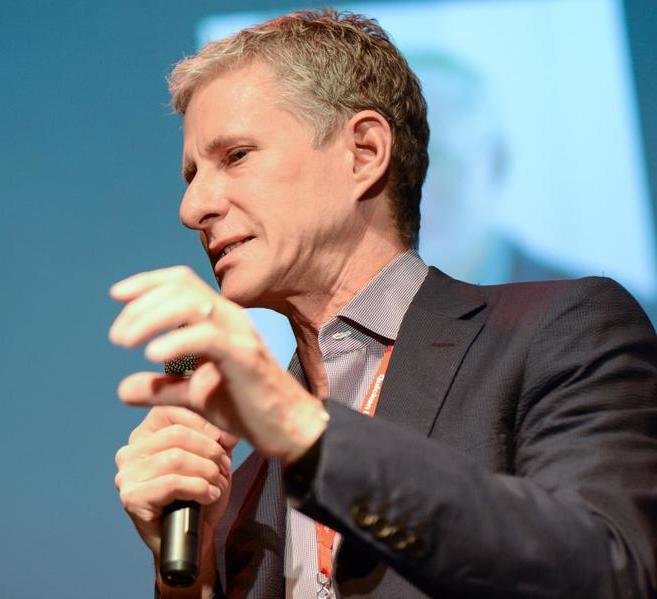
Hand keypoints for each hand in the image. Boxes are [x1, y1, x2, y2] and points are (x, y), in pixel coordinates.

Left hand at [109, 266, 327, 463]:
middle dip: (141, 305)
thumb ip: (161, 388)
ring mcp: (239, 334)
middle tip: (117, 336)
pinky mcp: (245, 356)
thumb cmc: (248, 407)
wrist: (288, 429)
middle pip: (181, 288)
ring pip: (191, 305)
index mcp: (220, 319)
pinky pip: (207, 337)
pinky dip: (175, 341)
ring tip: (126, 341)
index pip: (182, 282)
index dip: (148, 282)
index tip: (117, 295)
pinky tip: (152, 355)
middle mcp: (230, 318)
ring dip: (151, 318)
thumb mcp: (195, 397)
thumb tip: (123, 388)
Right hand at [114, 406, 234, 558]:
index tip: (225, 441)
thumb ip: (217, 436)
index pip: (174, 411)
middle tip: (224, 467)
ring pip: (176, 458)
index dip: (204, 423)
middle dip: (209, 450)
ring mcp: (127, 474)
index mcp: (146, 433)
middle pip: (177, 435)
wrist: (190, 537)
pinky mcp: (131, 497)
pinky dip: (198, 488)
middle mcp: (131, 450)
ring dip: (206, 471)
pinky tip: (208, 496)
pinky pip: (172, 483)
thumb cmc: (199, 493)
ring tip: (217, 483)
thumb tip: (228, 428)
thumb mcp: (211, 456)